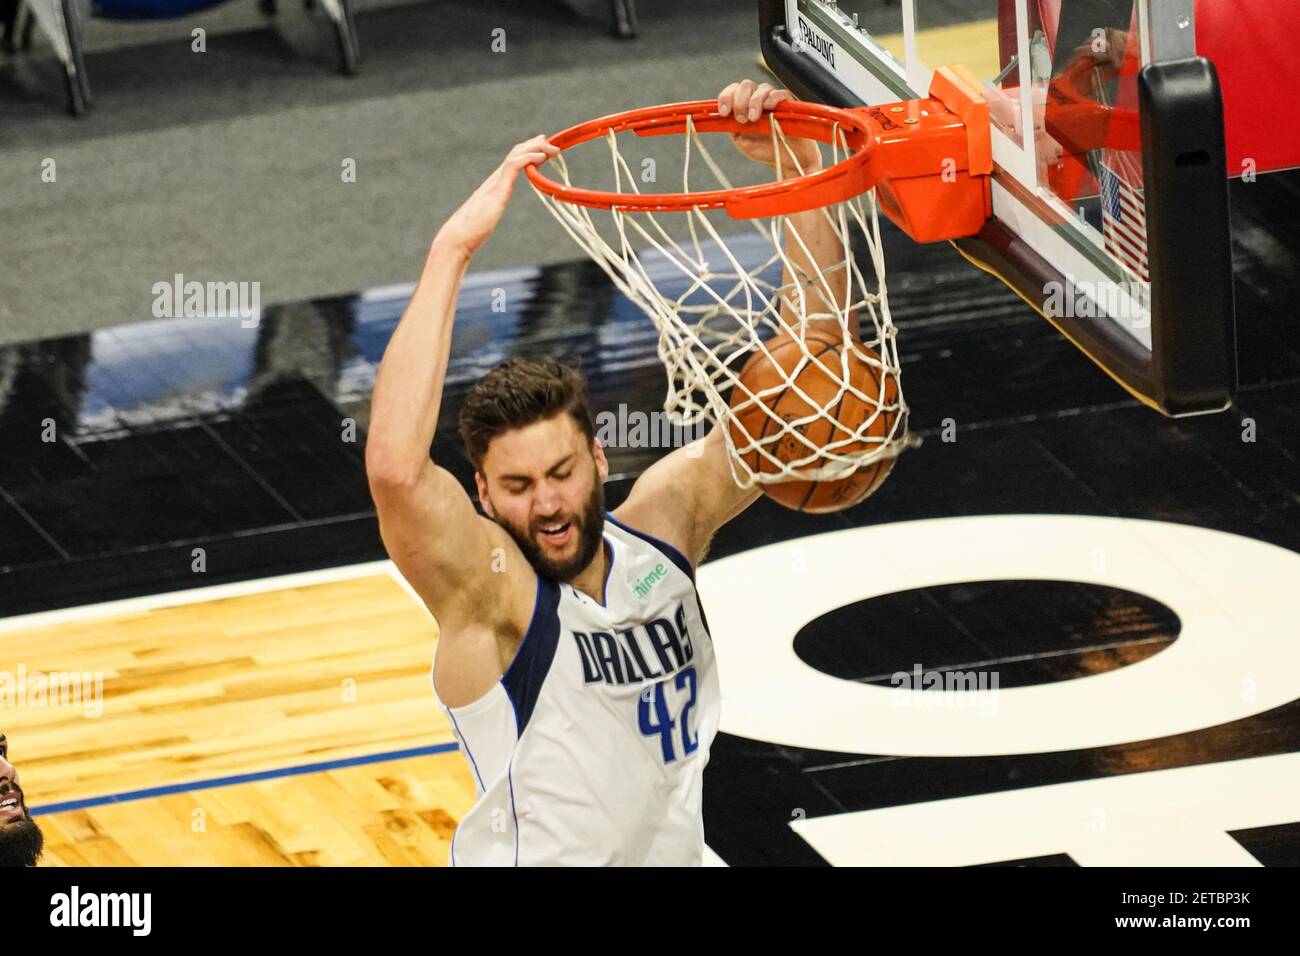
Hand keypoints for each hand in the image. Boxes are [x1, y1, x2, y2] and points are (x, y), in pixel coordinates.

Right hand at [436, 135, 559, 258]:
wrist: (457, 238)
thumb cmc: (470, 234)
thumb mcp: (487, 220)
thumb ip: (491, 213)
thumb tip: (489, 218)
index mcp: (494, 185)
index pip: (512, 161)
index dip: (527, 152)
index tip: (542, 150)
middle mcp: (494, 180)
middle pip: (516, 152)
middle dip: (534, 145)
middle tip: (550, 142)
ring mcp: (495, 183)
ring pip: (516, 154)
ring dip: (536, 148)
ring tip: (552, 148)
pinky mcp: (497, 189)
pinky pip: (514, 165)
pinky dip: (529, 158)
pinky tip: (541, 157)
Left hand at [719, 80, 820, 174]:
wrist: (785, 159)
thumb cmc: (765, 149)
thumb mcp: (742, 141)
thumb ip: (732, 128)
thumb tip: (725, 116)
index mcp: (744, 106)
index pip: (733, 91)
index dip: (726, 98)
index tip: (724, 112)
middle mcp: (757, 100)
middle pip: (746, 85)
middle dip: (740, 101)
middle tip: (742, 119)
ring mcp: (773, 101)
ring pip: (762, 88)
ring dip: (755, 101)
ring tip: (754, 118)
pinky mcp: (788, 105)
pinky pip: (780, 94)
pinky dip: (773, 98)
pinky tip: (769, 107)